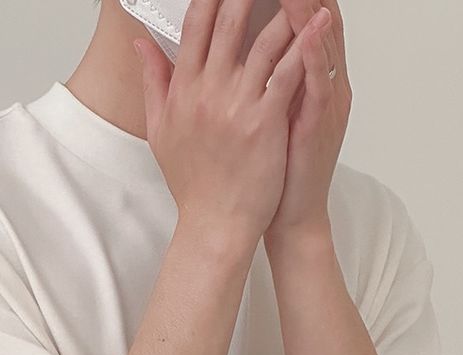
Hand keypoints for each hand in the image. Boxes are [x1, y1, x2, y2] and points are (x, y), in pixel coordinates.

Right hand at [135, 0, 333, 248]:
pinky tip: (320, 23)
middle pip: (228, 21)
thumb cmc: (193, 183)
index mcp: (183, 90)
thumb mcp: (160, 131)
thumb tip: (142, 44)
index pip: (196, 25)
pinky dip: (306, 45)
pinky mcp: (264, 122)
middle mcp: (207, 92)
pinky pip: (289, 72)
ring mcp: (237, 106)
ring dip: (285, 9)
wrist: (214, 225)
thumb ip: (154, 82)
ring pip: (265, 40)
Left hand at [263, 0, 350, 248]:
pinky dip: (316, 54)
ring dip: (310, 10)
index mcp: (301, 77)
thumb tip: (226, 46)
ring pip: (323, 42)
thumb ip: (252, 76)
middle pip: (317, 18)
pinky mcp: (318, 124)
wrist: (285, 217)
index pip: (298, 19)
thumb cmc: (269, 171)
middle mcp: (319, 81)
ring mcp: (322, 101)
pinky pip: (320, 83)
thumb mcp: (259, 113)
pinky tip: (308, 32)